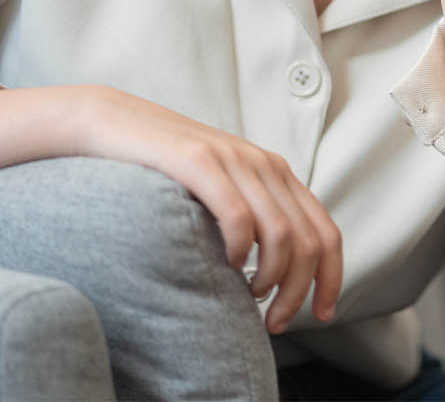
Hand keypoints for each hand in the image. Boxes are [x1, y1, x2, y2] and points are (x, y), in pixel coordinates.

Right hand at [79, 87, 342, 333]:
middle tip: (274, 322)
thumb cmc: (164, 169)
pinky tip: (227, 263)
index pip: (326, 232)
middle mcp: (264, 164)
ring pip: (280, 233)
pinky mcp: (198, 160)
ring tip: (250, 296)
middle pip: (309, 242)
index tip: (321, 315)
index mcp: (277, 174)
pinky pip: (237, 214)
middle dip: (298, 291)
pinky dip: (239, 248)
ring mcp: (233, 160)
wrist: (112, 122)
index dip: (332, 278)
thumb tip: (273, 274)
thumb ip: (251, 217)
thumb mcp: (221, 189)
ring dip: (271, 277)